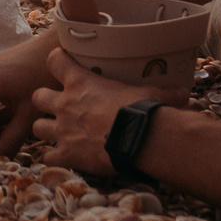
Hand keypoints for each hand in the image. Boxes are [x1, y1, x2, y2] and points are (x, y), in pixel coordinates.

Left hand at [28, 49, 161, 175]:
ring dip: (46, 131)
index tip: (60, 63)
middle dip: (44, 102)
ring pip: (36, 127)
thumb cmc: (144, 111)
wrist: (138, 139)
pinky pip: (48, 157)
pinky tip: (65, 160)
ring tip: (60, 135)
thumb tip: (184, 93)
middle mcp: (66, 104)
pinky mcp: (66, 154)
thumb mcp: (152, 95)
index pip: (54, 60)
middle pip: (37, 97)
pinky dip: (54, 159)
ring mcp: (62, 130)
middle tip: (58, 108)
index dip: (56, 62)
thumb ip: (163, 94)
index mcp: (82, 83)